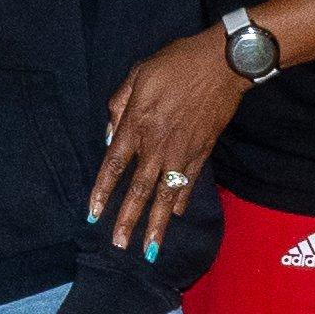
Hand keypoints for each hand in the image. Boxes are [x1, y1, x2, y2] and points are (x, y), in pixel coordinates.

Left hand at [95, 31, 240, 247]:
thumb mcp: (137, 75)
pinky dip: (182, 200)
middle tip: (119, 246)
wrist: (222, 65)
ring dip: (157, 224)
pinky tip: (177, 215)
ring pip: (167, 195)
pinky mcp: (203, 151)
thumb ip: (119, 105)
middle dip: (128, 221)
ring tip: (150, 249)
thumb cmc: (175, 65)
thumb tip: (110, 134)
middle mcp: (158, 146)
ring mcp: (183, 152)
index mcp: (136, 126)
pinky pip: (189, 182)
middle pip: (139, 191)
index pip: (113, 166)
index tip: (93, 213)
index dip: (102, 192)